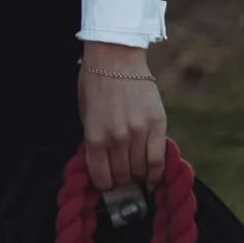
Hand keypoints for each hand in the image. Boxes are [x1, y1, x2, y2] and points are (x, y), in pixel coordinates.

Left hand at [77, 43, 167, 191]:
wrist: (115, 57)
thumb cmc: (95, 83)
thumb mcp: (84, 112)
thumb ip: (93, 138)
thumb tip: (101, 162)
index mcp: (94, 135)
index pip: (100, 175)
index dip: (103, 185)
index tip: (106, 185)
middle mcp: (117, 137)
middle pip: (121, 175)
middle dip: (120, 182)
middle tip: (121, 182)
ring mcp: (139, 132)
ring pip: (140, 170)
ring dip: (137, 178)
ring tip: (136, 179)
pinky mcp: (157, 125)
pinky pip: (159, 159)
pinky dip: (156, 174)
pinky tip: (152, 180)